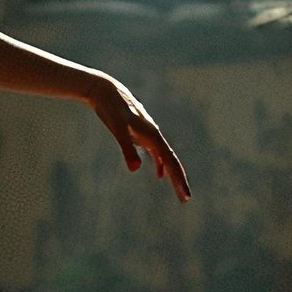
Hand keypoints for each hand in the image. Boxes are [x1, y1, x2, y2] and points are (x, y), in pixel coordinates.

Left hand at [86, 75, 190, 202]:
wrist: (105, 91)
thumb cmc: (111, 109)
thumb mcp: (117, 129)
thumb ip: (127, 148)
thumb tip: (135, 170)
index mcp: (152, 135)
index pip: (170, 162)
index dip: (178, 179)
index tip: (185, 196)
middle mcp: (154, 135)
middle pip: (170, 161)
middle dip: (178, 180)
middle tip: (186, 200)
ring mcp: (148, 135)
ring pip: (164, 158)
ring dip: (171, 174)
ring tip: (178, 191)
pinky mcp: (140, 134)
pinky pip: (155, 153)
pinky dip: (159, 164)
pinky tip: (158, 175)